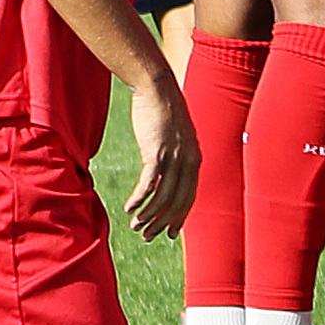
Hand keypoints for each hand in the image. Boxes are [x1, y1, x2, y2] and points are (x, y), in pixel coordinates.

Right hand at [119, 70, 197, 237]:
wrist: (157, 88)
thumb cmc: (164, 111)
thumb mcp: (176, 136)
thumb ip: (176, 155)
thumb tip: (167, 169)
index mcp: (195, 161)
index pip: (189, 197)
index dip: (178, 217)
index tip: (169, 232)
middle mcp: (188, 162)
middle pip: (176, 202)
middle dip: (162, 222)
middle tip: (149, 236)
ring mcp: (172, 158)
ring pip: (163, 196)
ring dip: (148, 215)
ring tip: (136, 227)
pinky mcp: (155, 152)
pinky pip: (149, 183)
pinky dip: (140, 199)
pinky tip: (130, 208)